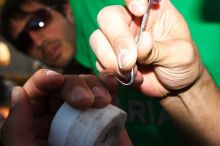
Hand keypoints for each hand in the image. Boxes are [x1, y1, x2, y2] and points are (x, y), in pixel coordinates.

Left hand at [1, 69, 131, 145]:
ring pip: (88, 84)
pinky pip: (108, 93)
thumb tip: (18, 92)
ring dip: (95, 85)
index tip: (54, 80)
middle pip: (66, 84)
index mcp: (38, 121)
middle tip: (85, 102)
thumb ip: (17, 128)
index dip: (45, 79)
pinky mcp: (106, 114)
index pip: (38, 91)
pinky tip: (110, 84)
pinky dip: (110, 84)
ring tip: (102, 101)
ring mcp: (86, 112)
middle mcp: (61, 113)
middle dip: (75, 85)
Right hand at [90, 0, 202, 96]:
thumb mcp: (181, 54)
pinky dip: (112, 73)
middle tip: (130, 61)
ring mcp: (119, 41)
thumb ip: (159, 48)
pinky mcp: (111, 58)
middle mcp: (131, 22)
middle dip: (117, 40)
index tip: (139, 11)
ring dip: (111, 60)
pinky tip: (131, 78)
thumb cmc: (183, 65)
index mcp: (153, 11)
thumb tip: (140, 43)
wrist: (174, 88)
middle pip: (108, 17)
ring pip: (97, 40)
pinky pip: (99, 61)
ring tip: (133, 73)